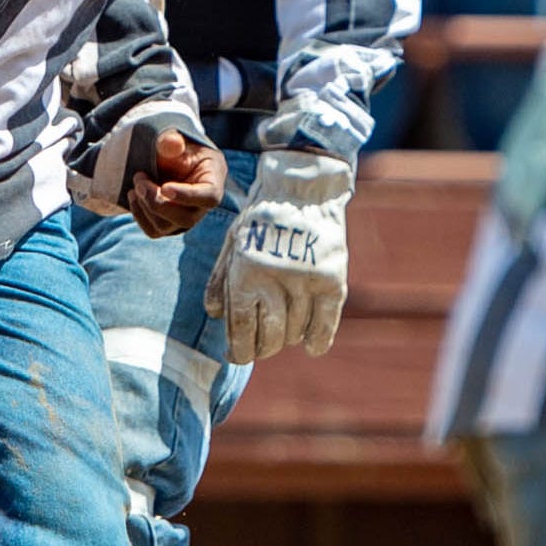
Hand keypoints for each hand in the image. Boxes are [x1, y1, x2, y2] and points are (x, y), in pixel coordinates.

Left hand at [126, 128, 225, 238]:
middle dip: (157, 202)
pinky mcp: (169, 226)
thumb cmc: (179, 149)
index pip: (209, 197)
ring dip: (145, 206)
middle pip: (186, 219)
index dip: (187, 196)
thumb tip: (170, 143)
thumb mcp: (177, 140)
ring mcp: (186, 218)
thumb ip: (173, 140)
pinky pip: (153, 231)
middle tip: (139, 179)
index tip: (165, 187)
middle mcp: (202, 206)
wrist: (170, 160)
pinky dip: (139, 215)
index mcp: (213, 181)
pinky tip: (134, 196)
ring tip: (137, 182)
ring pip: (165, 227)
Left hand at [203, 149, 354, 364]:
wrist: (302, 189)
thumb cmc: (261, 217)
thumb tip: (214, 315)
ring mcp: (306, 281)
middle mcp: (275, 280)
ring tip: (283, 336)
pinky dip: (318, 339)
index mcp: (246, 272)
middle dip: (262, 348)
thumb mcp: (233, 243)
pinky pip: (326, 321)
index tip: (238, 356)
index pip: (242, 327)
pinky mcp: (332, 279)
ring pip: (296, 330)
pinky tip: (311, 347)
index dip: (239, 349)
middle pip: (270, 335)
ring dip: (287, 339)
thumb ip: (222, 279)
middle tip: (260, 349)